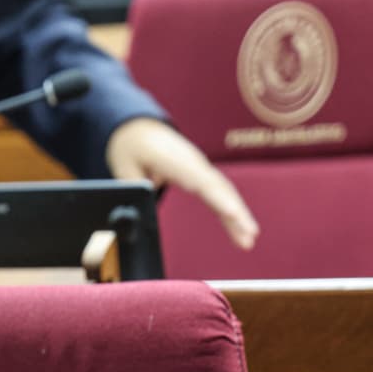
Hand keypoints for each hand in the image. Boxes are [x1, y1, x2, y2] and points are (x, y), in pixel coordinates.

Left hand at [106, 117, 258, 250]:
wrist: (139, 130)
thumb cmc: (131, 147)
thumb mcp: (123, 166)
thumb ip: (132, 187)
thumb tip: (132, 212)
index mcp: (176, 160)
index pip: (201, 181)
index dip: (218, 198)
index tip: (232, 213)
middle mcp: (194, 164)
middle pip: (219, 189)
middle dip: (236, 212)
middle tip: (249, 237)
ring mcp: (200, 169)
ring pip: (224, 193)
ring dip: (238, 217)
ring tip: (248, 241)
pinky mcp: (201, 177)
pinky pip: (219, 195)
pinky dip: (230, 212)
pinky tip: (239, 232)